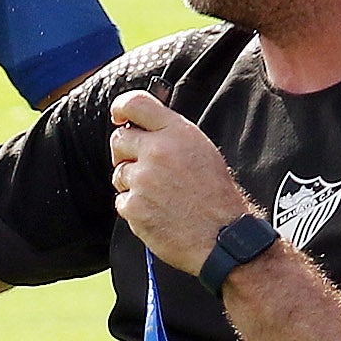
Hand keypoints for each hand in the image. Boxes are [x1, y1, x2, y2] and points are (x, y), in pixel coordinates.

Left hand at [108, 92, 259, 275]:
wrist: (222, 237)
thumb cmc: (216, 196)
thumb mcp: (202, 151)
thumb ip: (172, 134)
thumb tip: (145, 127)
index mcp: (177, 133)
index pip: (135, 104)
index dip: (121, 108)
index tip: (118, 115)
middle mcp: (157, 151)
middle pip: (119, 139)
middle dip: (126, 152)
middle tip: (144, 167)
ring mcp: (143, 180)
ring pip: (119, 173)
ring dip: (132, 183)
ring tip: (160, 195)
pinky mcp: (134, 207)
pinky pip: (121, 202)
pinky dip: (135, 208)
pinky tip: (157, 212)